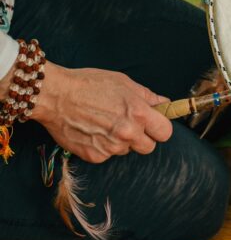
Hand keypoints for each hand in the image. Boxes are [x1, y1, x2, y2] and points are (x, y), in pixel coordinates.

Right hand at [32, 62, 172, 163]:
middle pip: (149, 147)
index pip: (165, 132)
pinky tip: (93, 130)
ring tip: (105, 122)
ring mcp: (110, 148)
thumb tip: (164, 103)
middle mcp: (127, 133)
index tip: (155, 124)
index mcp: (137, 113)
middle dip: (143, 137)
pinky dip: (104, 146)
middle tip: (130, 123)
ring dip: (121, 140)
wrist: (57, 96)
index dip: (160, 128)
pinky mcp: (95, 157)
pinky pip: (108, 154)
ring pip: (127, 150)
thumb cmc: (89, 84)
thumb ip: (147, 96)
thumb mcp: (123, 82)